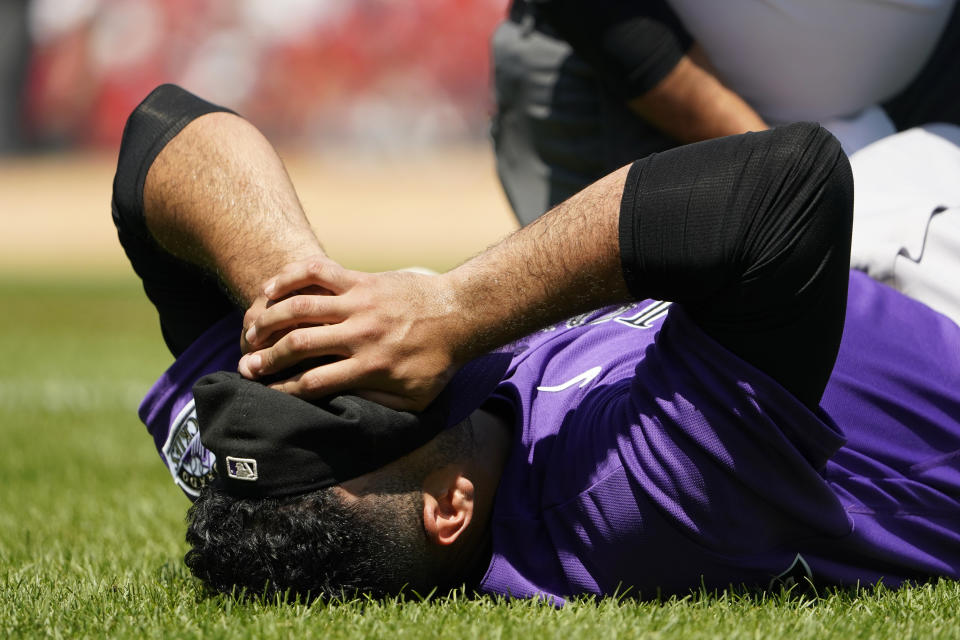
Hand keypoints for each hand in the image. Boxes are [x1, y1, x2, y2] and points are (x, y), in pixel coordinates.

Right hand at [238, 257, 464, 410]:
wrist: (460, 314)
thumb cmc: (437, 362)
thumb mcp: (416, 399)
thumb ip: (380, 407)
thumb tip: (346, 413)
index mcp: (370, 367)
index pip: (314, 382)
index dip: (283, 390)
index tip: (265, 394)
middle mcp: (360, 335)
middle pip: (299, 345)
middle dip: (266, 358)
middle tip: (246, 367)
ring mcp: (359, 303)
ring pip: (301, 307)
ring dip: (269, 319)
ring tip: (250, 332)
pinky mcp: (361, 280)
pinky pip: (317, 272)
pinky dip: (290, 277)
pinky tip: (270, 289)